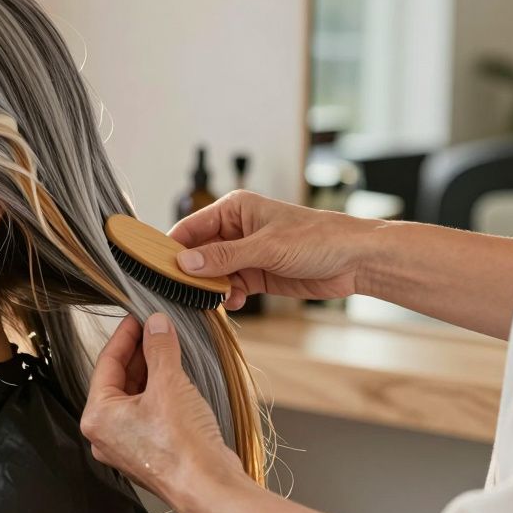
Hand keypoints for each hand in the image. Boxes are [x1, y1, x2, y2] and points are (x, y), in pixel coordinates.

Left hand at [80, 314, 243, 510]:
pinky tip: (178, 379)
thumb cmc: (182, 446)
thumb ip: (159, 348)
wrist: (210, 489)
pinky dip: (160, 393)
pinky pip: (149, 413)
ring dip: (152, 372)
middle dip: (140, 353)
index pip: (106, 363)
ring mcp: (128, 446)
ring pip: (135, 397)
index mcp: (97, 416)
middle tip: (158, 329)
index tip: (139, 317)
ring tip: (170, 349)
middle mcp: (106, 434)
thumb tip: (155, 324)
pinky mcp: (150, 452)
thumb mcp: (169, 383)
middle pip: (119, 380)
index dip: (125, 335)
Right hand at [168, 190, 378, 310]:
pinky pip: (229, 286)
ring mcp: (245, 254)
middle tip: (180, 290)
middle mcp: (235, 230)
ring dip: (209, 287)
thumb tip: (185, 263)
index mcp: (234, 209)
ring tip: (212, 298)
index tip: (156, 267)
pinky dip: (225, 296)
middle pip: (198, 252)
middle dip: (190, 272)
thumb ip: (224, 256)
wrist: (355, 261)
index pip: (191, 227)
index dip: (173, 247)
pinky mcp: (256, 275)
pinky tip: (230, 302)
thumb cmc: (317, 238)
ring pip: (212, 273)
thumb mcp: (266, 247)